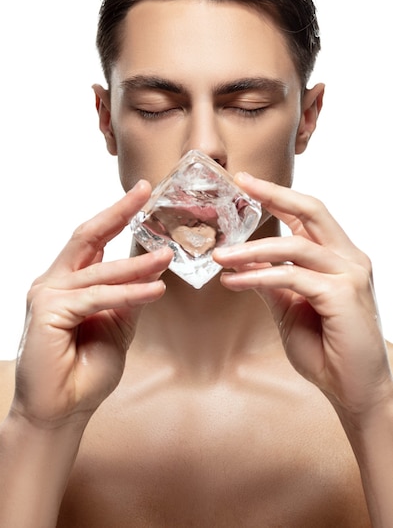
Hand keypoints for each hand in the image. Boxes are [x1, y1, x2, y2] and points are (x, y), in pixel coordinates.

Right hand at [11, 180, 172, 427]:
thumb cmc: (85, 371)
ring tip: (167, 255)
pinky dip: (128, 293)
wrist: (61, 411)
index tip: (141, 194)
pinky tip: (154, 290)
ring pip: (99, 270)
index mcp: (68, 282)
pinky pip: (97, 297)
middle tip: (144, 191)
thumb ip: (127, 297)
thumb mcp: (116, 326)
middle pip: (87, 236)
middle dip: (117, 212)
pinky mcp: (48, 311)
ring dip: (136, 264)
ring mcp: (46, 294)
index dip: (116, 216)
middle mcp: (53, 282)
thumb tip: (151, 268)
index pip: (94, 240)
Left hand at [214, 173, 392, 417]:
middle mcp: (349, 258)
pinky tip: (234, 282)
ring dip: (252, 250)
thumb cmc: (326, 350)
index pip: (307, 216)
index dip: (278, 197)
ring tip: (219, 256)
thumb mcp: (290, 310)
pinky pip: (293, 277)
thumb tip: (245, 266)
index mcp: (338, 258)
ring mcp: (350, 274)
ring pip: (296, 246)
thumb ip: (273, 284)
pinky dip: (259, 277)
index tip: (246, 183)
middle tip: (241, 183)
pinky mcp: (343, 294)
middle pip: (312, 211)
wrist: (354, 391)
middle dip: (274, 195)